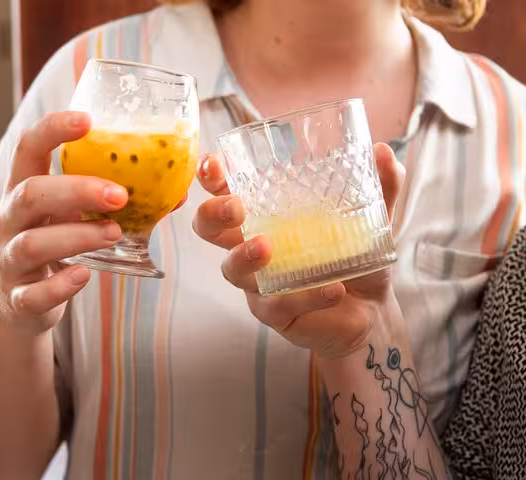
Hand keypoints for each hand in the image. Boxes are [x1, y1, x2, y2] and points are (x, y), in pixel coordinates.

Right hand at [0, 111, 128, 332]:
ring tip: (114, 233)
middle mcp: (11, 221)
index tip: (87, 120)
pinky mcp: (20, 298)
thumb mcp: (75, 218)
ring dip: (77, 236)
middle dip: (76, 190)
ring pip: (32, 243)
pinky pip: (34, 293)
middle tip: (120, 195)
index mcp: (24, 190)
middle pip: (30, 194)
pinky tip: (84, 276)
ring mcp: (10, 260)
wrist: (21, 306)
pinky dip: (60, 284)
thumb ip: (113, 203)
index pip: (28, 148)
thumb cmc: (55, 248)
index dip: (52, 129)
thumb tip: (175, 191)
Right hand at [193, 144, 404, 357]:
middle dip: (212, 215)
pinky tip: (332, 289)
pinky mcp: (274, 312)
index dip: (211, 177)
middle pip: (207, 228)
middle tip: (237, 209)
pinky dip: (304, 297)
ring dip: (243, 257)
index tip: (215, 166)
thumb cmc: (354, 255)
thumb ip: (379, 186)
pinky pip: (278, 305)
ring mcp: (258, 280)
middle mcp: (250, 244)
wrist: (372, 309)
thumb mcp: (371, 218)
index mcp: (265, 214)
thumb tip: (384, 151)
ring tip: (267, 249)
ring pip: (231, 269)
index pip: (225, 189)